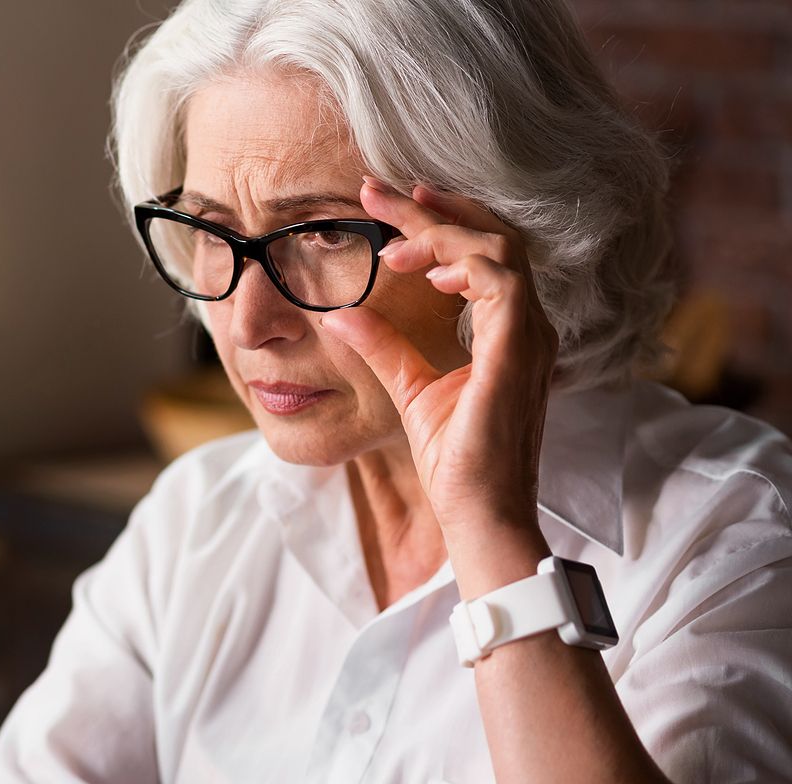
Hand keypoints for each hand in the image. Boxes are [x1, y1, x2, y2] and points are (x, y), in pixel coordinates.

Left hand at [320, 176, 558, 537]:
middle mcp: (526, 324)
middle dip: (435, 209)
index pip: (480, 254)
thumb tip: (338, 317)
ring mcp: (529, 334)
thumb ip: (382, 346)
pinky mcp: (519, 349)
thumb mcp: (409, 387)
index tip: (386, 206)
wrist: (479, 510)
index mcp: (508, 328)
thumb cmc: (456, 458)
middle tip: (378, 189)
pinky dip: (464, 263)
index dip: (437, 222)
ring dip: (442, 231)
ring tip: (393, 235)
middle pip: (491, 238)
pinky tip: (426, 268)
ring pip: (498, 249)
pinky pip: (501, 282)